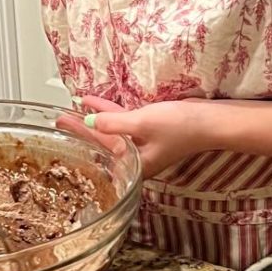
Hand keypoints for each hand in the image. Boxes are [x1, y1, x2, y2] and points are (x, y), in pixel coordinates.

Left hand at [59, 94, 212, 178]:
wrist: (210, 120)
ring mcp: (144, 144)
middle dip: (83, 129)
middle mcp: (138, 158)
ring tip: (74, 107)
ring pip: (114, 130)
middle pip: (104, 142)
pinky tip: (97, 104)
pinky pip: (125, 122)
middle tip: (61, 118)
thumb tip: (90, 123)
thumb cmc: (180, 127)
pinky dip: (112, 113)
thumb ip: (114, 124)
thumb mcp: (142, 124)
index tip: (63, 124)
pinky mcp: (151, 130)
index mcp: (135, 165)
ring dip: (96, 118)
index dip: (80, 134)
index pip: (100, 148)